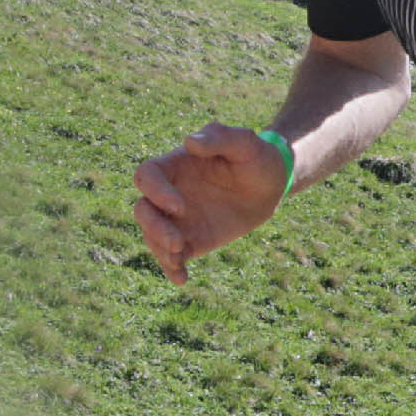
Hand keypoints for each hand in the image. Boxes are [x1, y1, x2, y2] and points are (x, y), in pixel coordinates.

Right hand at [134, 124, 287, 282]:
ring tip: (181, 257)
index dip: (155, 191)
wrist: (271, 185)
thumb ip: (220, 136)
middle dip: (153, 227)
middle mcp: (169, 193)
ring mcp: (178, 219)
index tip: (180, 206)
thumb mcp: (245, 142)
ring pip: (153, 236)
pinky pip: (173, 257)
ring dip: (160, 250)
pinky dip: (172, 269)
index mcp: (175, 165)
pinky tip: (182, 278)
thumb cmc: (256, 157)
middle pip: (143, 210)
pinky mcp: (192, 240)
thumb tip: (189, 141)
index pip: (146, 176)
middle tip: (177, 241)